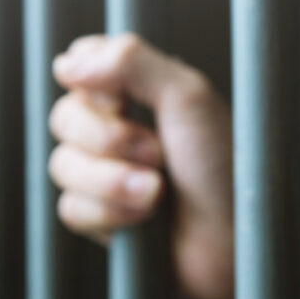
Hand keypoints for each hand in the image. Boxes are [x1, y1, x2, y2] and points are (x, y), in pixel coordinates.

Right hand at [48, 33, 233, 298]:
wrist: (237, 237)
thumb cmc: (226, 164)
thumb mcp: (188, 97)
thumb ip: (129, 62)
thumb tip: (66, 63)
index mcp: (138, 89)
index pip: (79, 65)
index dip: (91, 83)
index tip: (123, 98)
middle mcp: (116, 127)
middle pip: (64, 117)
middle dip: (108, 139)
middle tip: (158, 152)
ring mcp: (105, 173)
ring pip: (62, 165)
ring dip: (112, 180)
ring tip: (157, 191)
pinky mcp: (100, 216)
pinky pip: (71, 208)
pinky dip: (110, 212)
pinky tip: (145, 218)